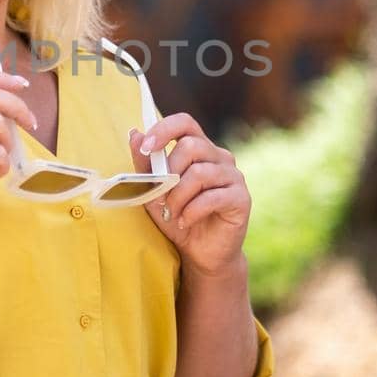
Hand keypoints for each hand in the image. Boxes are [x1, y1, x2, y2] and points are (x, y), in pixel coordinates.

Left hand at [127, 115, 250, 276]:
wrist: (200, 254)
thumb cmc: (177, 218)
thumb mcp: (154, 192)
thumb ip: (146, 165)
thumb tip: (134, 133)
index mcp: (199, 149)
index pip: (185, 123)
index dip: (164, 129)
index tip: (146, 148)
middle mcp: (219, 157)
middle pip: (191, 146)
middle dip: (169, 173)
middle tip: (160, 198)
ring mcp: (233, 176)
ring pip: (200, 173)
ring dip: (178, 196)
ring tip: (171, 213)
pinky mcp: (241, 198)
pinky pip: (212, 197)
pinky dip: (192, 211)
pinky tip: (184, 222)